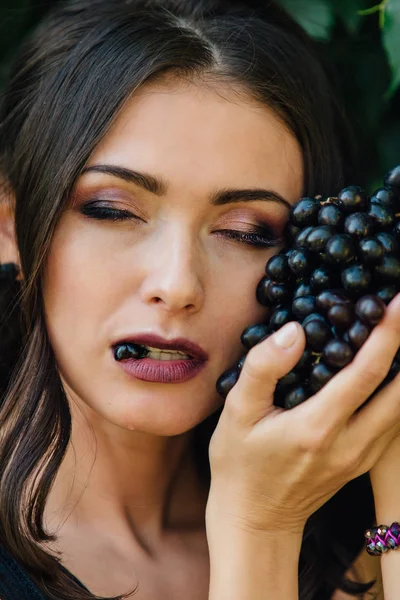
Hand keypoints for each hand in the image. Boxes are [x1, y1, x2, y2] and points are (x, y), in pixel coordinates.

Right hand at [206, 294, 399, 536]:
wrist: (254, 520)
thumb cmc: (239, 464)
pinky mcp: (362, 462)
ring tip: (398, 335)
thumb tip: (295, 330)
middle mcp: (350, 444)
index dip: (388, 333)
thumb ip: (264, 368)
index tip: (399, 302)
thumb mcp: (236, 412)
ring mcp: (361, 457)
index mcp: (318, 428)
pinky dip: (397, 391)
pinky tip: (390, 371)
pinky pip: (393, 422)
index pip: (366, 373)